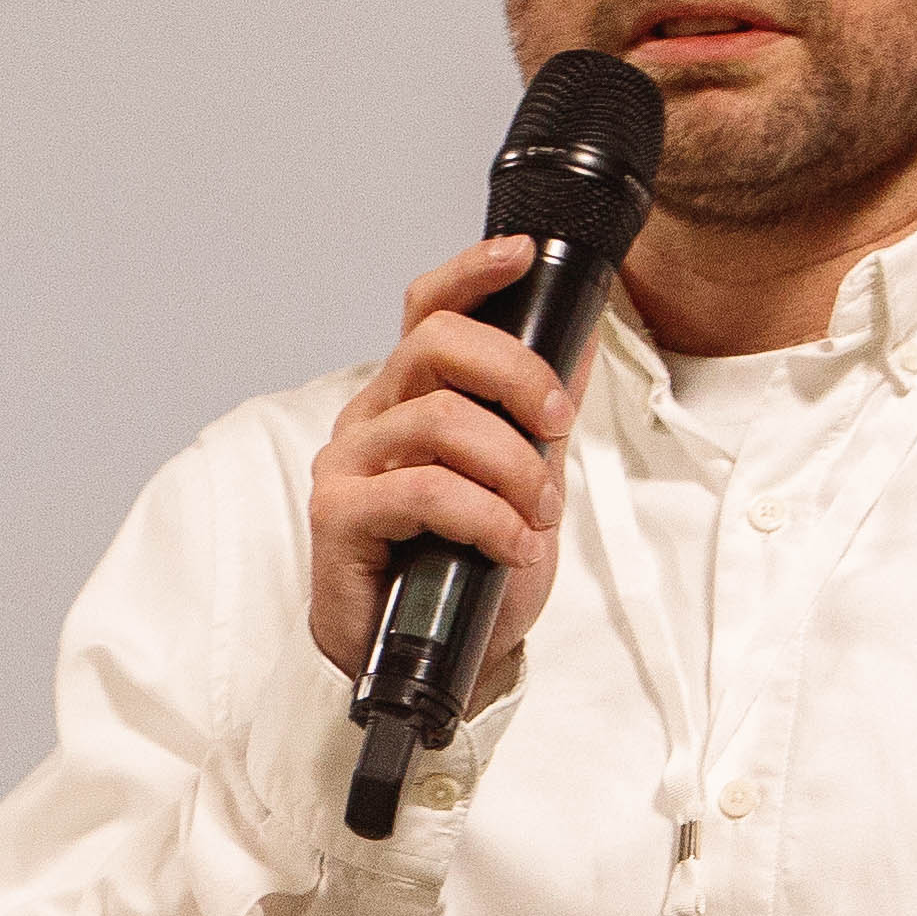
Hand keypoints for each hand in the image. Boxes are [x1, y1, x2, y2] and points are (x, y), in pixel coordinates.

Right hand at [307, 237, 580, 688]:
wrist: (443, 660)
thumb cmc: (468, 572)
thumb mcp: (523, 479)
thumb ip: (538, 412)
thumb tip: (578, 337)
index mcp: (408, 398)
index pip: (427, 310)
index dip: (472, 272)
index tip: (523, 255)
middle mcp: (371, 419)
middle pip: (438, 345)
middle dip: (519, 377)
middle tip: (558, 427)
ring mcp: (348, 465)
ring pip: (442, 420)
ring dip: (513, 466)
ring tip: (537, 516)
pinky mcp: (338, 516)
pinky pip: (425, 490)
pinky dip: (486, 516)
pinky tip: (511, 545)